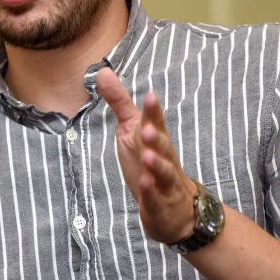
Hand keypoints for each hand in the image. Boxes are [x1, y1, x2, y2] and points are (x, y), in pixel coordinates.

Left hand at [97, 67, 196, 243]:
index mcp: (156, 139)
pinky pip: (155, 198)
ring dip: (156, 164)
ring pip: (163, 172)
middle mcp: (163, 158)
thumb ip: (120, 102)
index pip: (156, 123)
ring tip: (147, 155)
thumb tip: (103, 71)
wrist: (176, 208)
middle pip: (163, 146)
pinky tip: (144, 184)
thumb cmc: (150, 161)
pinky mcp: (158, 204)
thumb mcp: (132, 130)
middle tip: (146, 128)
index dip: (153, 111)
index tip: (150, 95)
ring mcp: (163, 182)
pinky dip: (151, 191)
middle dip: (155, 137)